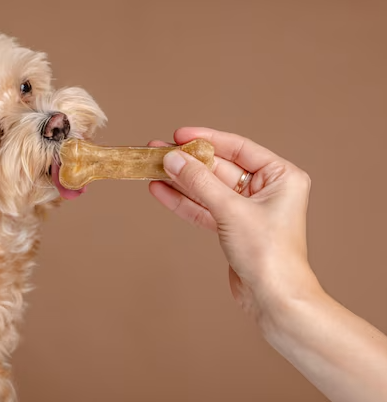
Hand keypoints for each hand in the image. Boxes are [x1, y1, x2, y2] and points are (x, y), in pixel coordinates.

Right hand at [149, 127, 321, 322]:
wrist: (273, 299)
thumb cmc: (268, 254)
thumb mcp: (231, 210)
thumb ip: (199, 181)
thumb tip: (173, 158)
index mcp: (280, 177)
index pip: (238, 148)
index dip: (207, 140)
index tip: (179, 134)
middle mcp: (266, 190)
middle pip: (219, 168)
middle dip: (188, 162)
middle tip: (158, 151)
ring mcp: (247, 210)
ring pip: (208, 189)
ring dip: (181, 181)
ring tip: (152, 168)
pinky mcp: (232, 228)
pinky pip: (204, 208)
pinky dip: (184, 201)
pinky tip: (161, 190)